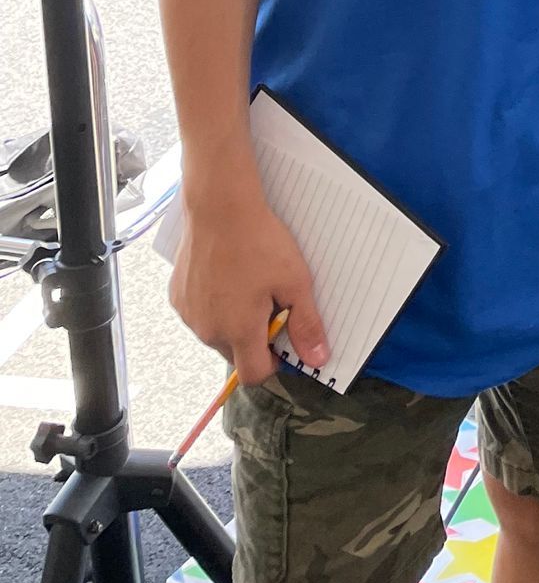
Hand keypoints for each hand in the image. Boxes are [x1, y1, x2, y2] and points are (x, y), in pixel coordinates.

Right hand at [169, 195, 327, 383]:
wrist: (220, 207)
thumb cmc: (259, 242)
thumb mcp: (294, 281)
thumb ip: (306, 325)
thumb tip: (317, 359)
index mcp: (239, 331)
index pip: (253, 374)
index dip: (273, 364)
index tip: (283, 342)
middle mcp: (208, 330)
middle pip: (235, 354)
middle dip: (254, 338)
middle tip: (269, 302)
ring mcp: (189, 315)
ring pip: (216, 333)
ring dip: (232, 321)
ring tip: (247, 284)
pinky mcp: (177, 296)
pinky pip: (199, 314)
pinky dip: (214, 304)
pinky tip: (226, 276)